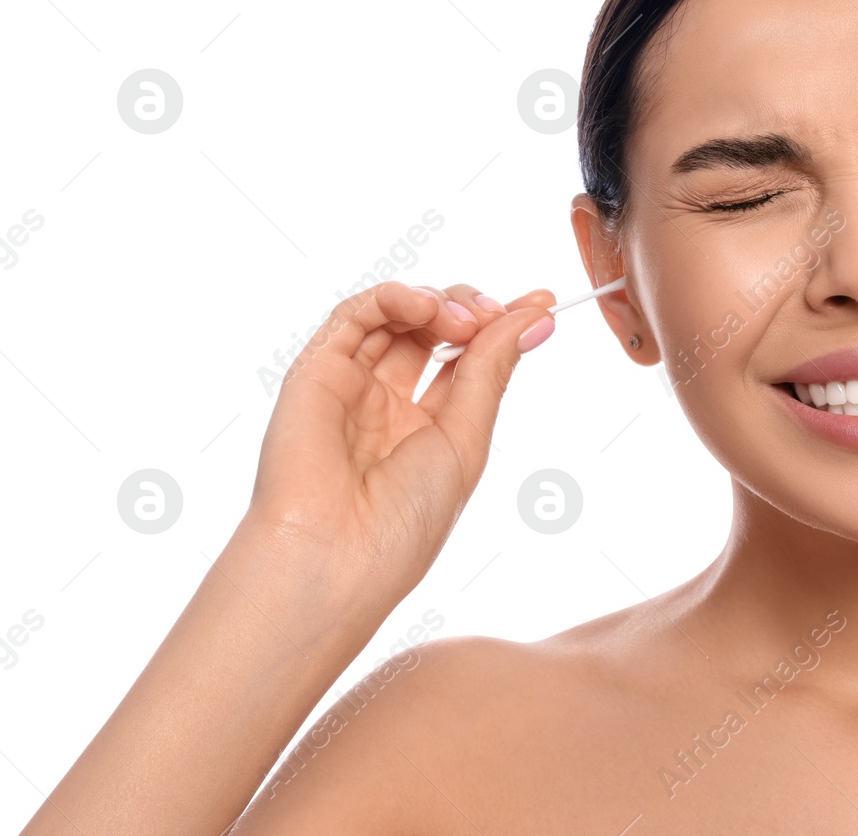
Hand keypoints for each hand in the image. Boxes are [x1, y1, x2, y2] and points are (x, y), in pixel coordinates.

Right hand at [246, 281, 556, 615]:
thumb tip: (533, 318)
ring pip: (396, 316)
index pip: (467, 361)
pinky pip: (353, 317)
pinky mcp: (315, 373)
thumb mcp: (465, 441)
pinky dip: (395, 298)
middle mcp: (386, 404)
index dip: (502, 328)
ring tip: (466, 321)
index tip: (542, 303)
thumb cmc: (403, 521)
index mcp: (426, 430)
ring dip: (439, 303)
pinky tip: (426, 308)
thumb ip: (491, 372)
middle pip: (433, 330)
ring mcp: (350, 386)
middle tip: (500, 314)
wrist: (335, 558)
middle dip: (473, 310)